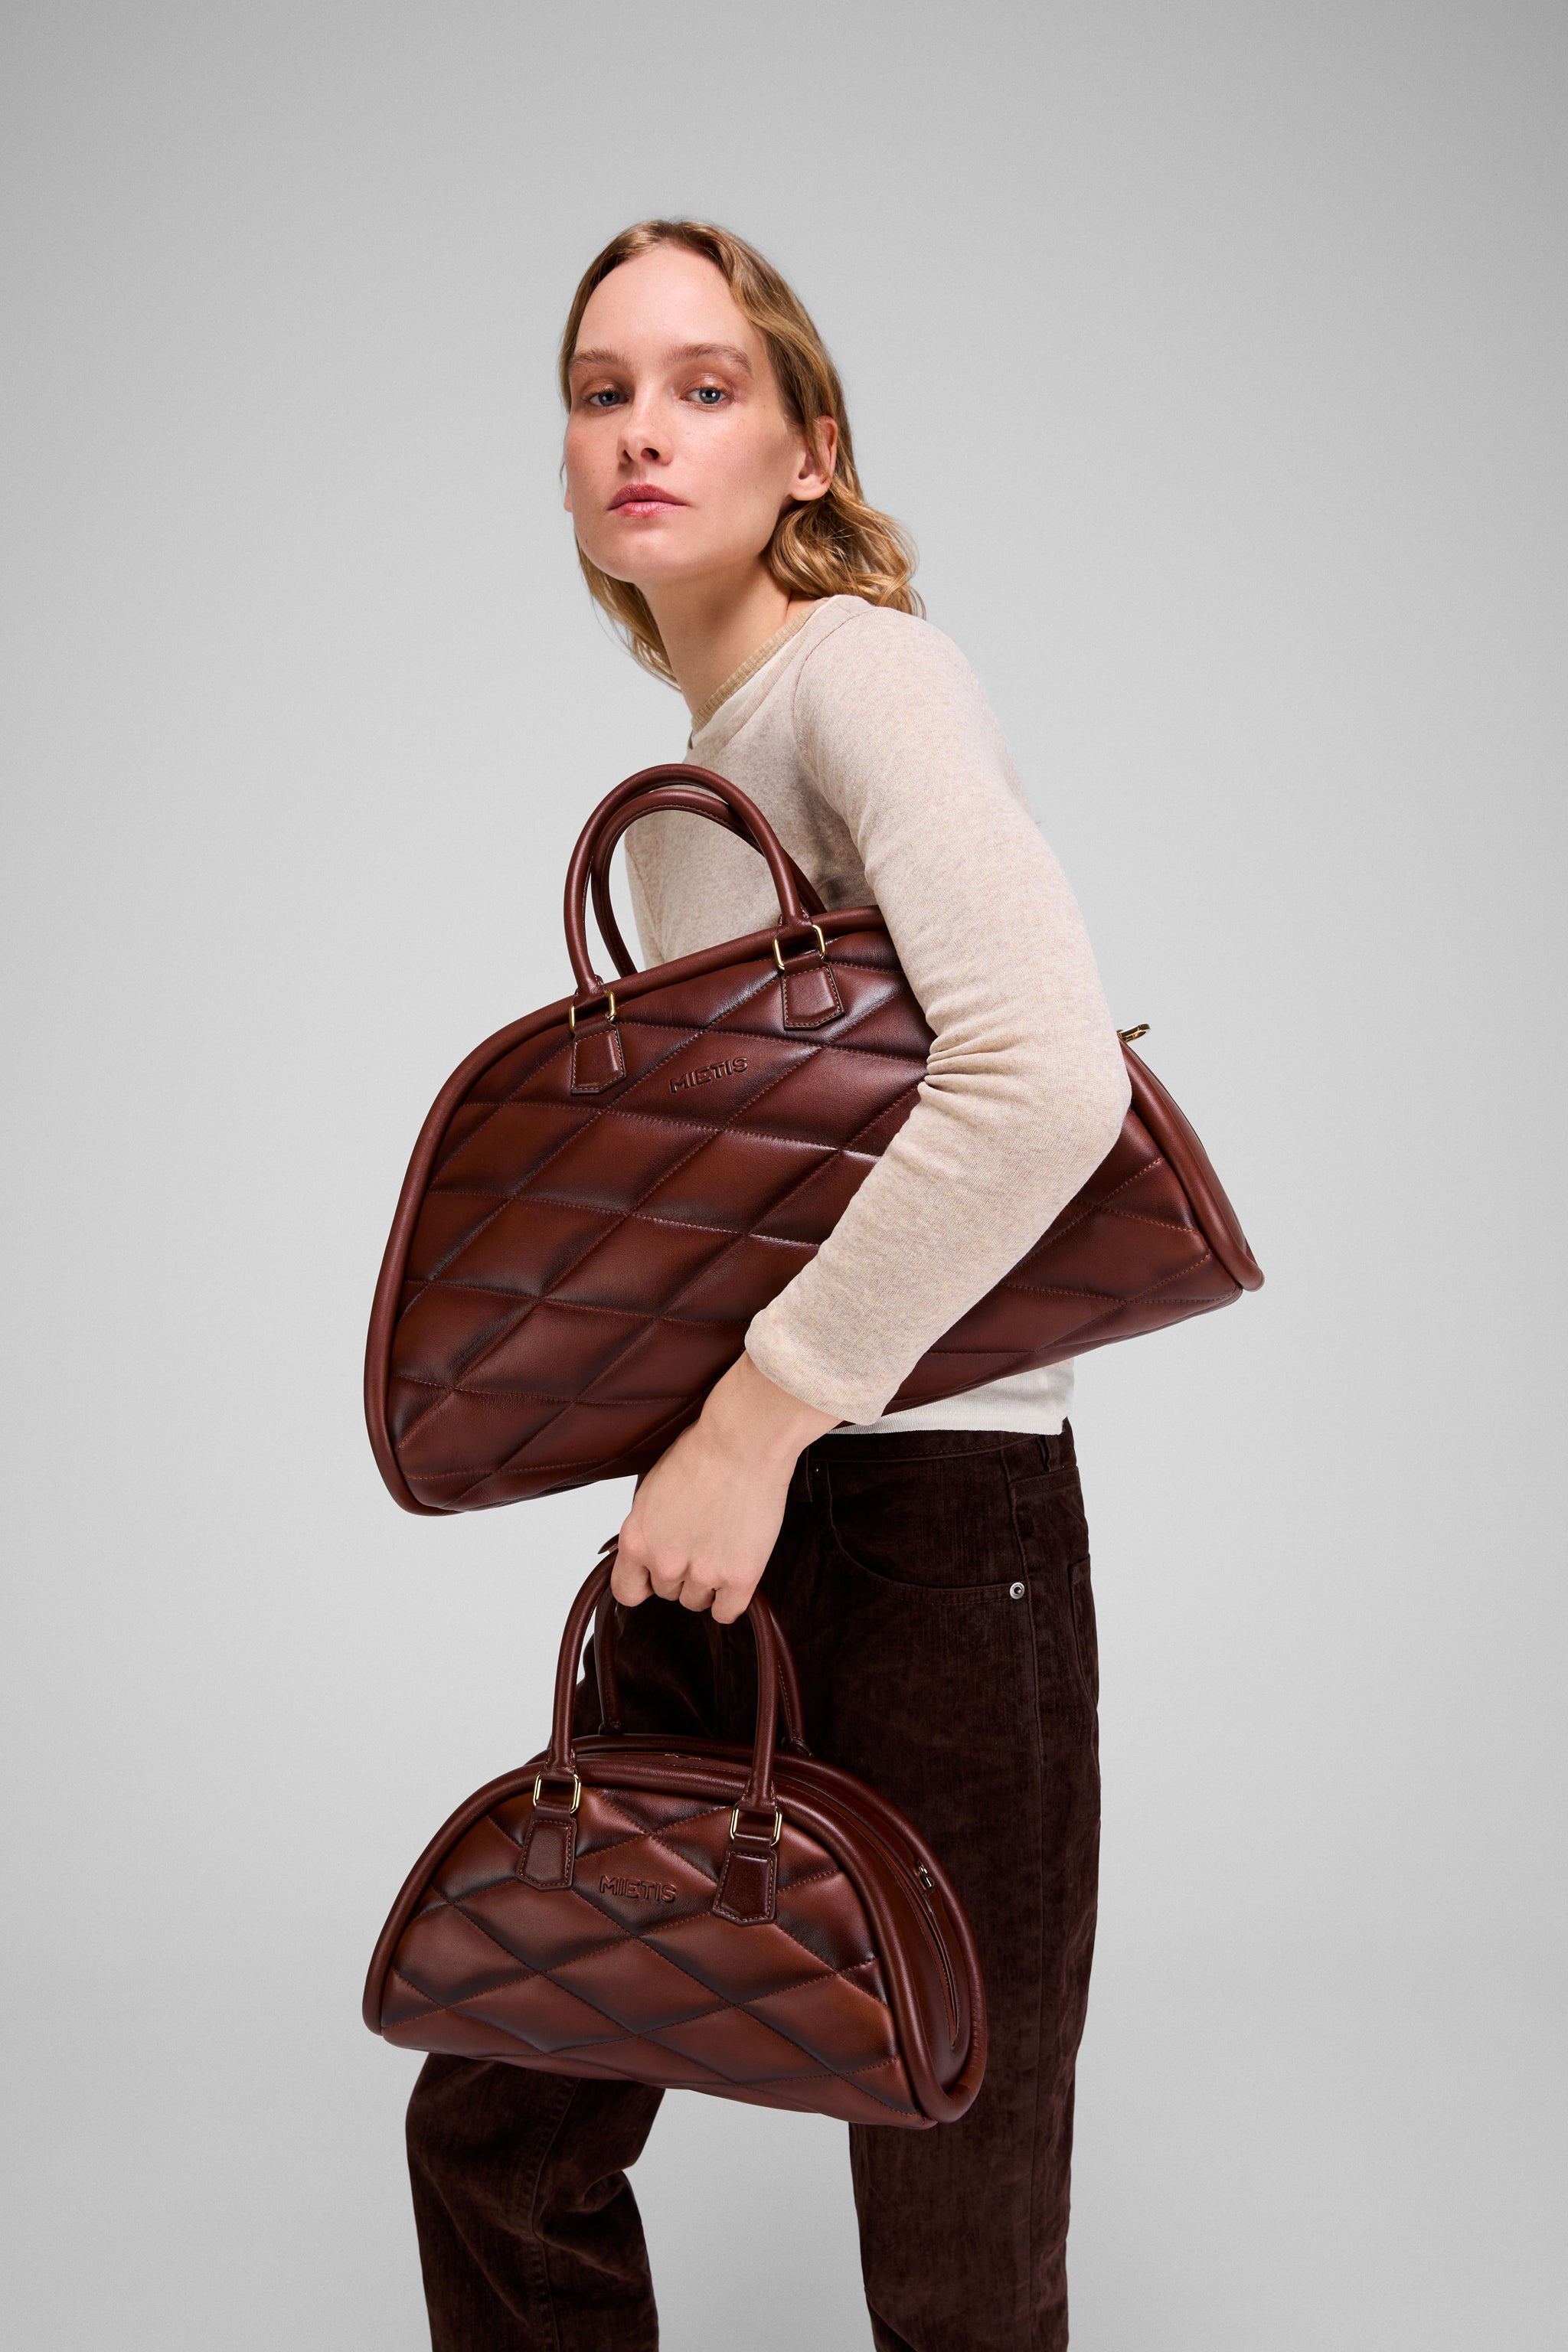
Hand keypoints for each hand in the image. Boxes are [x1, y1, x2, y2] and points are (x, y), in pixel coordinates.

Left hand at [612, 1352, 837, 1621]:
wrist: (743, 1443)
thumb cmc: (702, 1452)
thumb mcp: (652, 1490)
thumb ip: (649, 1528)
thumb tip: (651, 1548)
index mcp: (637, 1538)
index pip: (626, 1590)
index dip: (642, 1584)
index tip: (653, 1578)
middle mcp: (665, 1561)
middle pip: (667, 1592)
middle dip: (682, 1572)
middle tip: (702, 1542)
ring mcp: (702, 1573)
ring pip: (697, 1601)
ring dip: (708, 1583)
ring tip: (723, 1548)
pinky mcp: (739, 1577)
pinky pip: (727, 1611)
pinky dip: (731, 1599)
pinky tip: (735, 1576)